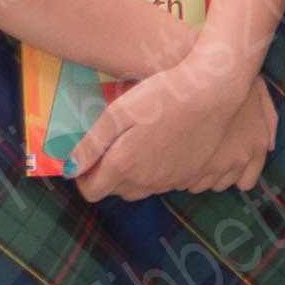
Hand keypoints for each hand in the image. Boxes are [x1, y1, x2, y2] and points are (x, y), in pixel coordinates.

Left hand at [70, 57, 269, 200]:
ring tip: (138, 145)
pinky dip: (158, 174)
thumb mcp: (118, 112)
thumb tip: (70, 169)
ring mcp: (173, 181)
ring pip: (142, 191)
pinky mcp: (193, 175)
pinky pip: (167, 185)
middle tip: (112, 148)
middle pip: (117, 193)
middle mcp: (147, 180)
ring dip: (133, 177)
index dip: (84, 178)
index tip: (88, 159)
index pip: (92, 191)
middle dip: (108, 177)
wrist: (214, 92)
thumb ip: (91, 144)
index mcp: (124, 166)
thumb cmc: (163, 95)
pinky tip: (163, 148)